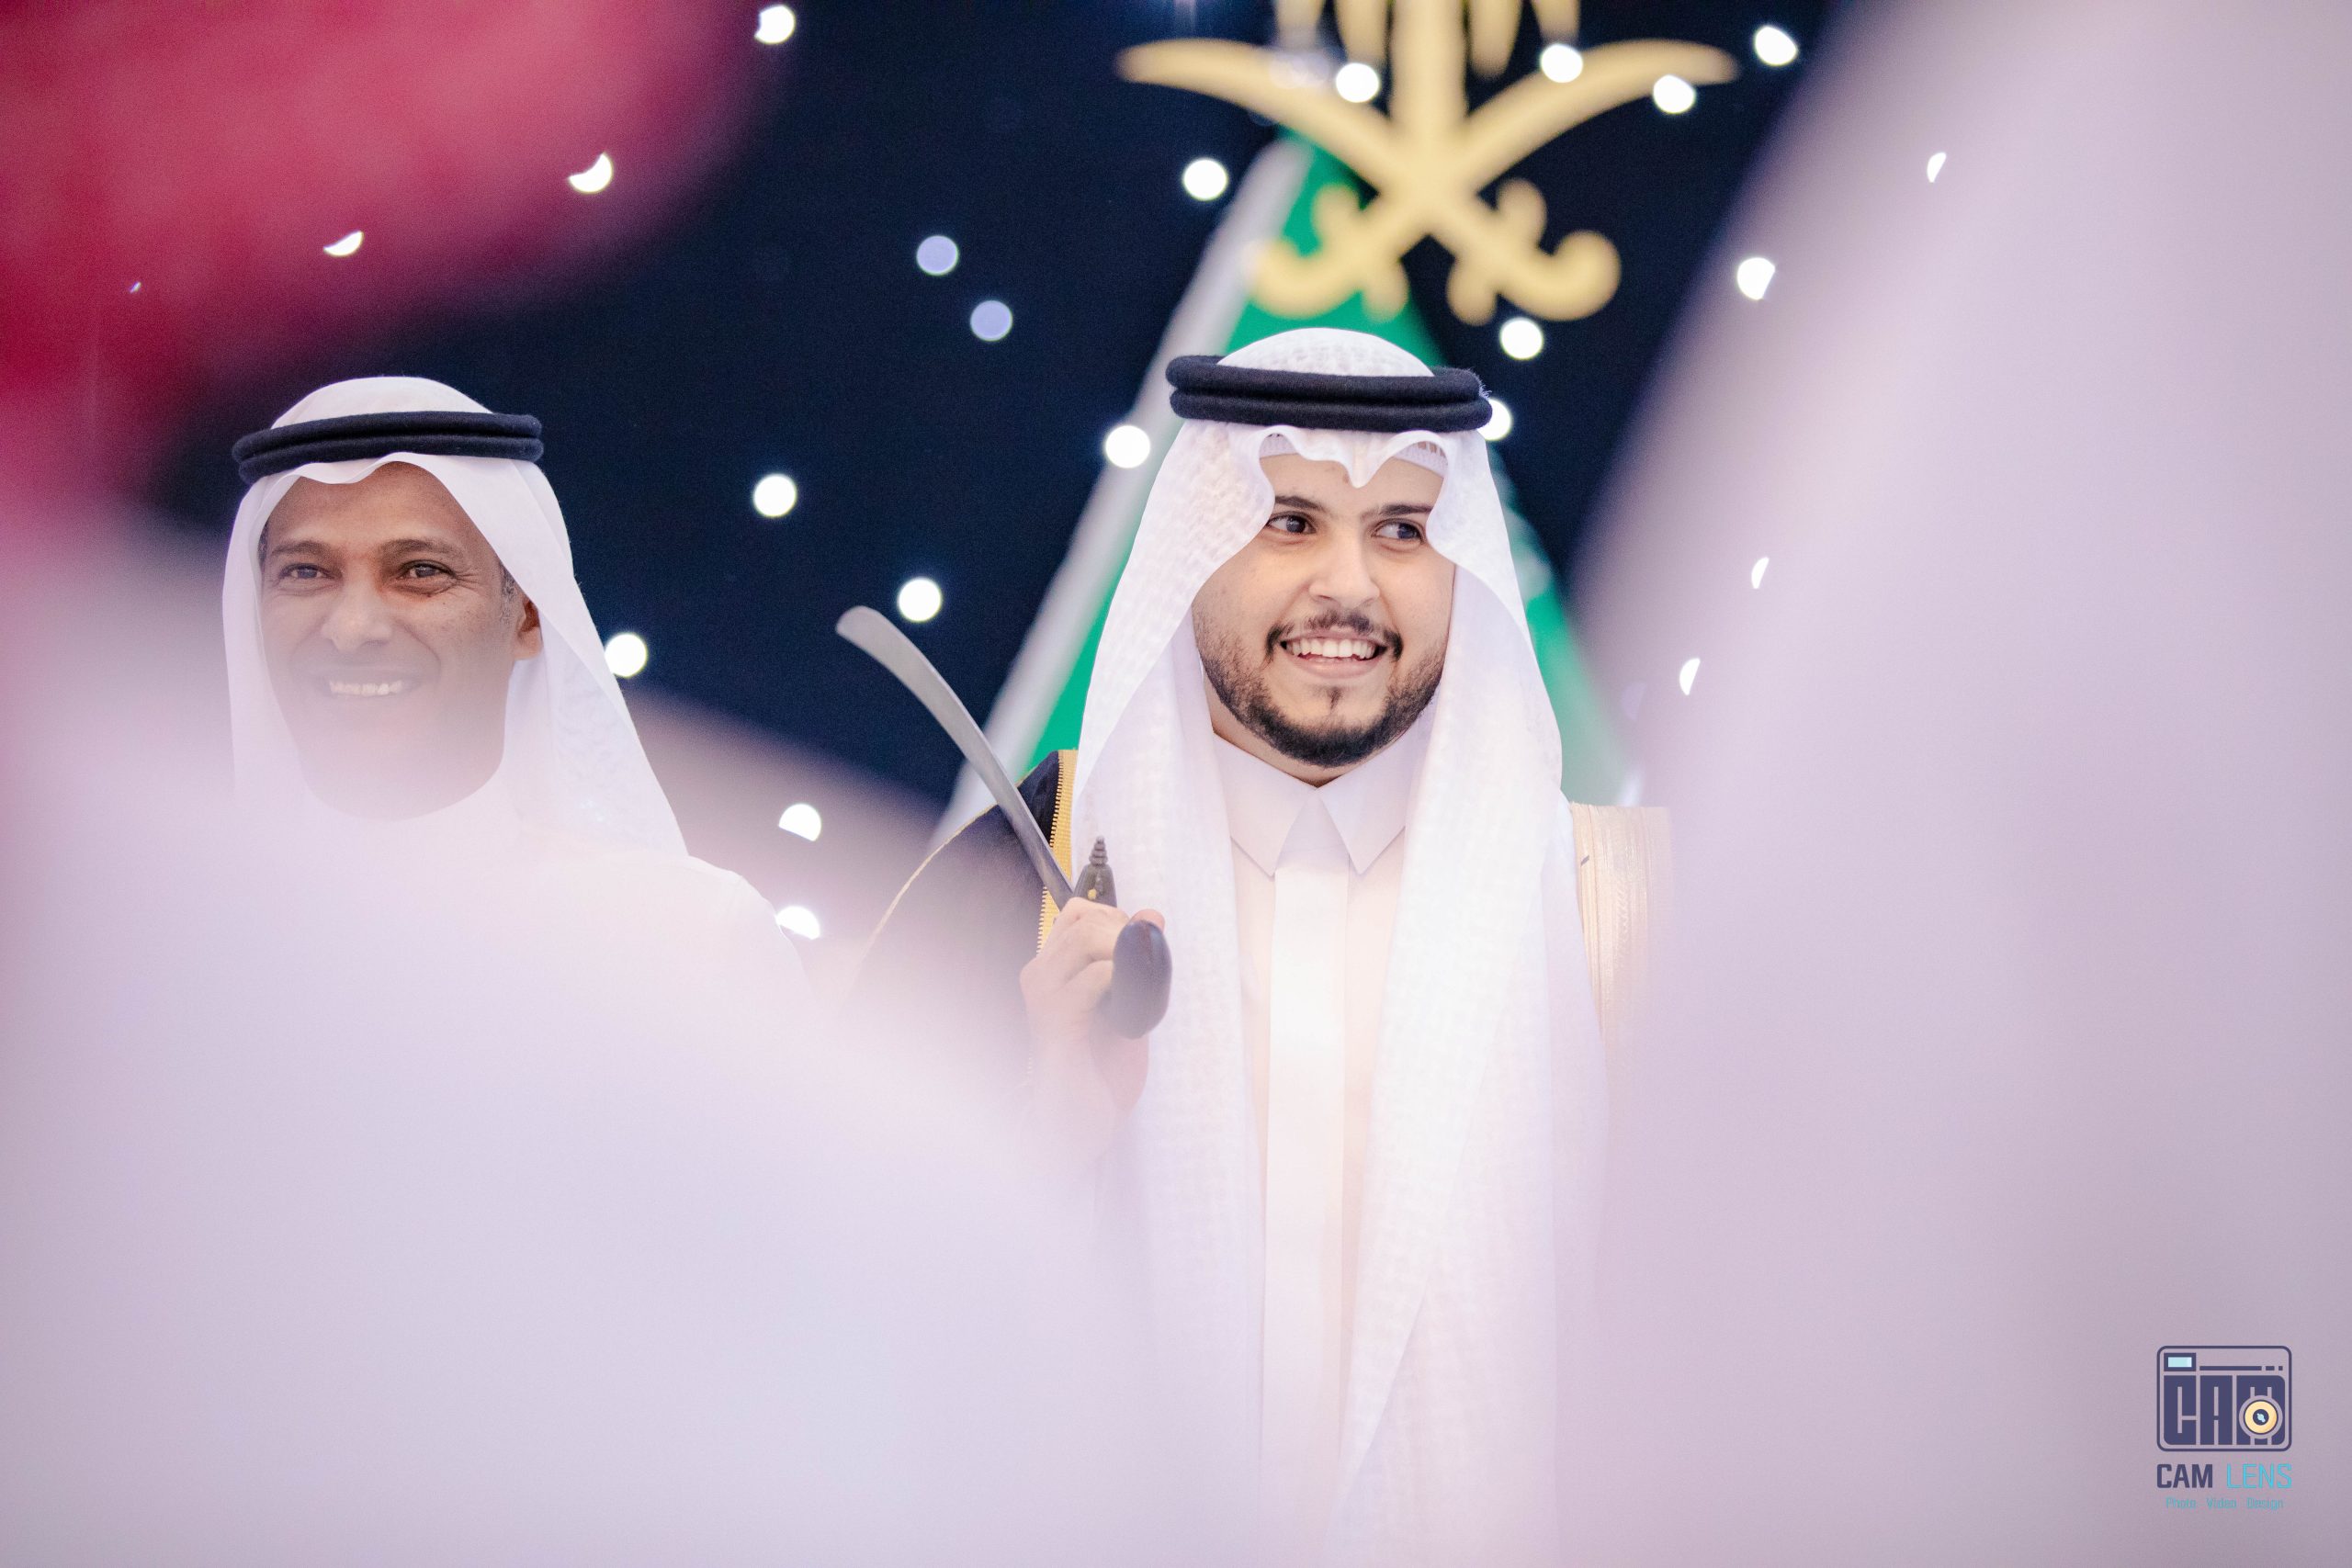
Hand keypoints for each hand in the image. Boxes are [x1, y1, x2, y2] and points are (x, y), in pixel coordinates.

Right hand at [1018, 896, 1160, 1170]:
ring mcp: (1042, 995)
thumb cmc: (1100, 1068)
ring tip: (1138, 992)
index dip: (1116, 920)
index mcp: (1052, 969)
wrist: (1080, 1124)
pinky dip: (1123, 980)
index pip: (1078, 912)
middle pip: (1087, 920)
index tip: (1136, 955)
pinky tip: (1129, 1006)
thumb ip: (1135, 960)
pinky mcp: (1054, 1020)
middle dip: (1127, 937)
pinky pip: (1094, 977)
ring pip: (1087, 938)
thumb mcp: (1126, 1003)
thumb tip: (1153, 915)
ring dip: (1126, 955)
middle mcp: (1039, 975)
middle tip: (1143, 977)